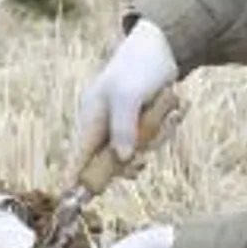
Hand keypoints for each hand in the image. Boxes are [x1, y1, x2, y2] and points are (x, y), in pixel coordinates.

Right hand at [73, 19, 177, 168]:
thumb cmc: (139, 67)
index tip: (74, 201)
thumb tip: (122, 159)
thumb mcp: (128, 95)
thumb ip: (123, 127)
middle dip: (132, 160)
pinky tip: (172, 110)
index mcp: (91, 118)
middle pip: (111, 163)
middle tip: (144, 160)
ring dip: (155, 138)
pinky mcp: (141, 123)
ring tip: (166, 113)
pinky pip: (152, 140)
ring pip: (137, 153)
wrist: (162, 46)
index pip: (77, 157)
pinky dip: (164, 129)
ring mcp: (123, 125)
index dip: (76, 180)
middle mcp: (103, 125)